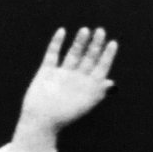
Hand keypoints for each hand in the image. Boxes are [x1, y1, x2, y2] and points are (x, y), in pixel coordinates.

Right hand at [12, 27, 117, 151]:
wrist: (40, 121)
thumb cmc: (64, 116)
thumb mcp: (84, 104)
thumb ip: (97, 92)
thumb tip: (111, 83)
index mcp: (88, 87)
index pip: (101, 68)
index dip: (107, 56)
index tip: (112, 43)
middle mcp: (77, 79)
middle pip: (89, 58)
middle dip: (95, 45)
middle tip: (101, 31)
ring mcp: (61, 74)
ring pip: (73, 54)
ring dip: (79, 42)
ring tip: (85, 30)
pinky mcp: (46, 72)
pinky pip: (53, 55)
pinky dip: (56, 43)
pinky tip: (62, 32)